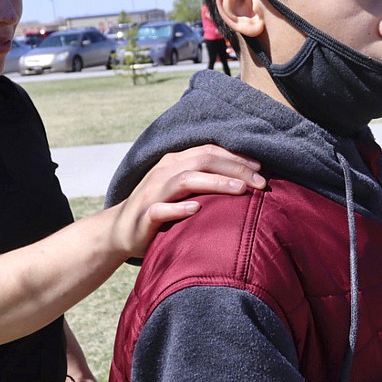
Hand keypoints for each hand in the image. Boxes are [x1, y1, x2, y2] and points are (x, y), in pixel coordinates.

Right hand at [107, 145, 265, 256]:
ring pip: (185, 180)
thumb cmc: (161, 208)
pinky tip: (197, 209)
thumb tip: (246, 178)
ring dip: (215, 183)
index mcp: (175, 162)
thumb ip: (205, 179)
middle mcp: (164, 172)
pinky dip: (179, 208)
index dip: (236, 157)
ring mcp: (153, 193)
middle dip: (235, 168)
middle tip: (260, 182)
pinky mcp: (144, 216)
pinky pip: (161, 210)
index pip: (210, 151)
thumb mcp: (182, 188)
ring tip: (240, 189)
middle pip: (203, 160)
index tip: (261, 167)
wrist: (119, 230)